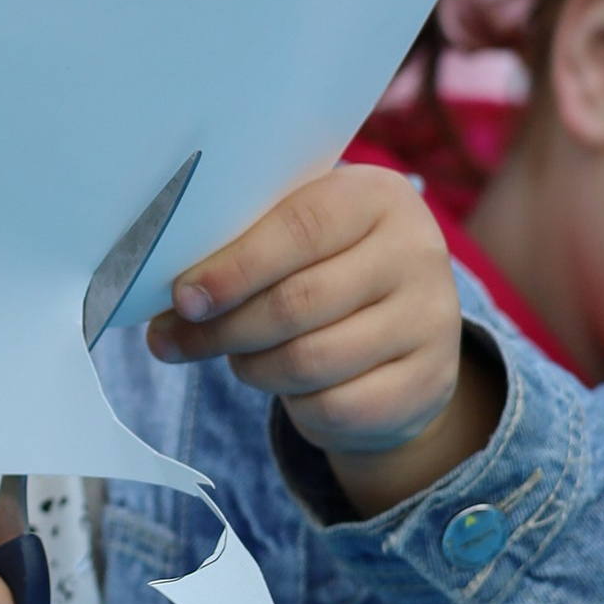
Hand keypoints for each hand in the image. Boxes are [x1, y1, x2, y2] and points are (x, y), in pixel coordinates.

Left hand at [146, 165, 496, 515]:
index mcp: (378, 196)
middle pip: (297, 302)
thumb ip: (242, 251)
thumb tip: (170, 304)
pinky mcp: (429, 383)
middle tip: (177, 339)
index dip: (233, 269)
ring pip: (310, 361)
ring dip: (253, 367)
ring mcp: (433, 320)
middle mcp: (417, 252)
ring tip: (237, 357)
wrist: (404, 330)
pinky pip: (335, 407)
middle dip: (224, 328)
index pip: (298, 228)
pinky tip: (288, 388)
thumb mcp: (296, 239)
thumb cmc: (327, 269)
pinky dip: (295, 405)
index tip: (182, 298)